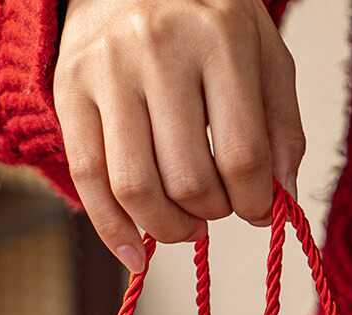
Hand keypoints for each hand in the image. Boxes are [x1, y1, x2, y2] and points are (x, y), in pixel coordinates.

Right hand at [54, 0, 305, 269]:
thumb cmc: (206, 20)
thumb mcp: (263, 55)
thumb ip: (282, 126)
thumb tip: (282, 201)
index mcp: (219, 36)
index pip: (242, 155)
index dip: (255, 202)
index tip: (257, 210)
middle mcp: (158, 47)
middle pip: (188, 179)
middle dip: (210, 214)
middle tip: (215, 210)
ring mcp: (107, 69)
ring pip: (136, 187)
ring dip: (167, 228)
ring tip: (184, 225)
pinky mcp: (68, 88)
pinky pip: (87, 178)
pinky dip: (113, 230)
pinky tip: (136, 254)